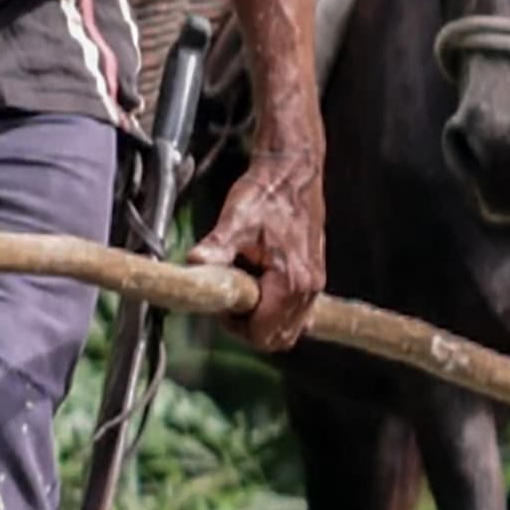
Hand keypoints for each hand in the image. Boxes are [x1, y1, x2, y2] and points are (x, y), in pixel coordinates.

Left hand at [192, 147, 324, 350]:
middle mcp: (309, 287)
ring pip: (290, 328)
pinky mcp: (314, 276)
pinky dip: (277, 310)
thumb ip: (218, 246)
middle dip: (250, 329)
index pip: (263, 334)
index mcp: (291, 280)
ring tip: (245, 290)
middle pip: (279, 339)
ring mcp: (315, 283)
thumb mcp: (236, 219)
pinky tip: (260, 284)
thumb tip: (194, 263)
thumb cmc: (266, 192)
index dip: (236, 327)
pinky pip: (297, 312)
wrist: (293, 169)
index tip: (224, 302)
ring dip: (264, 320)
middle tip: (232, 300)